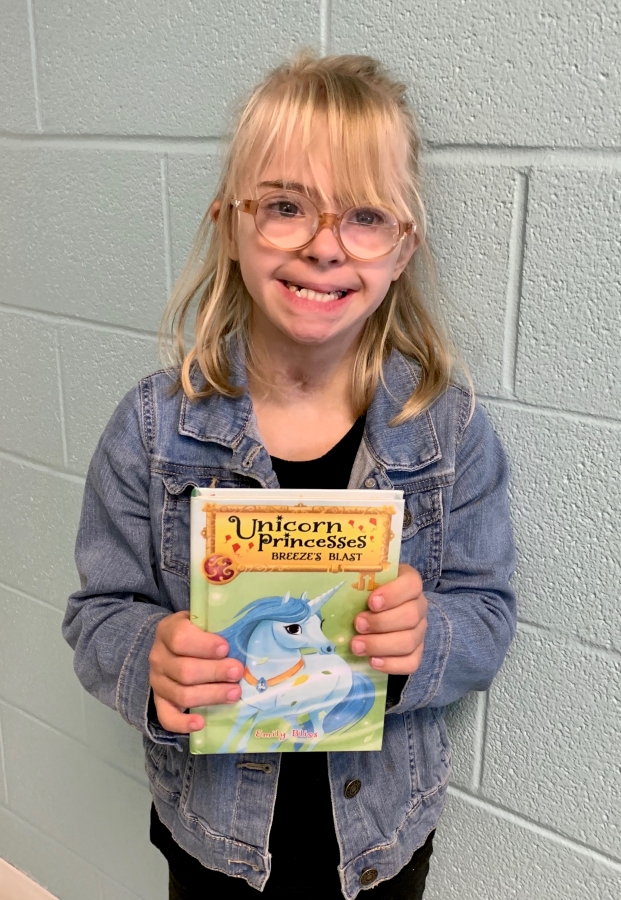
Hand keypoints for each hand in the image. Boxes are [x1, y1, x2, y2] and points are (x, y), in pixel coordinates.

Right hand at [148, 611, 243, 732]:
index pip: (180, 639)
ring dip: (211, 695)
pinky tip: (201, 723)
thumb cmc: (195, 633)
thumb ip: (216, 625)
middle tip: (238, 672)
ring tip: (234, 693)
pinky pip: (166, 718)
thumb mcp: (200, 620)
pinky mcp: (160, 702)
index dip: (204, 645)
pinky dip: (183, 724)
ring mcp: (157, 682)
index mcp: (167, 631)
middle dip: (215, 672)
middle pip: (184, 671)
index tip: (225, 648)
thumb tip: (248, 631)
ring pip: (181, 694)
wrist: (169, 647)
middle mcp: (158, 657)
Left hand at [350, 564, 427, 673]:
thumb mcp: (365, 580)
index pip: (411, 584)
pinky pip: (411, 663)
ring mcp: (419, 631)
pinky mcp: (415, 652)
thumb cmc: (368, 592)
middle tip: (357, 625)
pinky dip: (391, 664)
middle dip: (381, 623)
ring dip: (380, 645)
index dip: (393, 594)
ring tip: (356, 646)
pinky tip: (372, 661)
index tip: (371, 602)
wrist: (377, 612)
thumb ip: (358, 582)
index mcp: (410, 583)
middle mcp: (419, 606)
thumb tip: (336, 588)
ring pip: (409, 642)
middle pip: (410, 616)